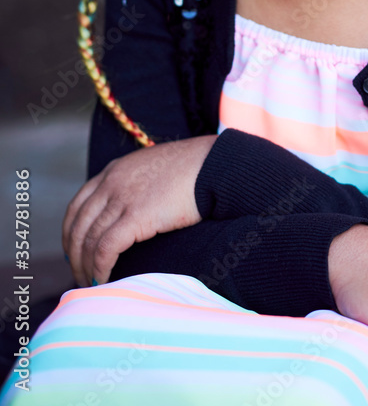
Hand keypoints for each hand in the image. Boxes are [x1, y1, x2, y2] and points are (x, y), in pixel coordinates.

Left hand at [63, 135, 217, 287]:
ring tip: (91, 285)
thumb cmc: (194, 169)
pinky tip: (103, 281)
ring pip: (89, 239)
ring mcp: (122, 197)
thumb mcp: (154, 170)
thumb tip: (133, 212)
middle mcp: (112, 182)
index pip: (78, 205)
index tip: (74, 252)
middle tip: (79, 276)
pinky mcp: (136, 216)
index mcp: (114, 171)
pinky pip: (106, 248)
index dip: (71, 233)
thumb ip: (136, 186)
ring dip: (85, 266)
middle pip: (78, 225)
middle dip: (74, 255)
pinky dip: (100, 268)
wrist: (214, 164)